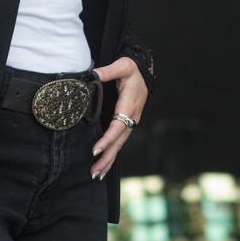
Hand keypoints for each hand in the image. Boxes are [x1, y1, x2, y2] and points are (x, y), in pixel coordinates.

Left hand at [90, 57, 147, 180]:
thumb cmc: (133, 70)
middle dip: (106, 158)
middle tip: (94, 172)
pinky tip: (104, 165)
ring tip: (96, 174)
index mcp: (129, 106)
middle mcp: (131, 118)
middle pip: (118, 142)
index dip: (107, 139)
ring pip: (119, 145)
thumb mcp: (123, 66)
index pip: (117, 126)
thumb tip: (95, 73)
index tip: (95, 150)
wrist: (145, 73)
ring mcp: (130, 123)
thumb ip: (109, 70)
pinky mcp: (127, 124)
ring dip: (109, 160)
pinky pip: (119, 142)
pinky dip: (112, 154)